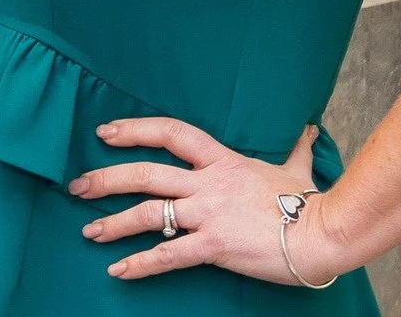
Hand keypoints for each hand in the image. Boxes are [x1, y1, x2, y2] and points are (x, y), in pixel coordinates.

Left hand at [68, 118, 350, 286]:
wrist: (323, 234)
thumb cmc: (309, 203)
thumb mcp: (297, 168)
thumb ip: (296, 148)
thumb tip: (308, 129)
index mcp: (222, 160)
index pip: (170, 132)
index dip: (134, 129)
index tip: (105, 132)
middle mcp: (208, 183)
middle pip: (145, 173)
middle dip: (106, 178)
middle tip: (77, 186)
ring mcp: (209, 213)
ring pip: (148, 213)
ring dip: (113, 222)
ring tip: (88, 230)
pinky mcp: (214, 245)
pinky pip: (169, 255)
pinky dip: (140, 264)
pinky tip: (118, 271)